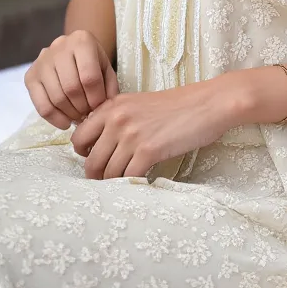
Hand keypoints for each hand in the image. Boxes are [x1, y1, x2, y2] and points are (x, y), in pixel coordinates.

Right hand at [24, 29, 117, 129]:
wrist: (72, 49)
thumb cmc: (92, 60)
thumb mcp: (106, 68)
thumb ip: (109, 87)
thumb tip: (104, 110)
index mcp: (82, 41)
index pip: (89, 76)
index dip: (96, 98)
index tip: (100, 109)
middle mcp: (59, 47)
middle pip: (71, 88)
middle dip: (83, 108)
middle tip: (89, 115)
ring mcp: (42, 61)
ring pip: (56, 97)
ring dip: (70, 114)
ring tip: (79, 118)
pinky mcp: (30, 76)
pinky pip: (40, 104)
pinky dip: (54, 118)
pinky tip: (65, 122)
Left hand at [71, 79, 232, 179]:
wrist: (208, 103)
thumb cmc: (177, 105)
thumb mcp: (139, 104)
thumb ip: (117, 119)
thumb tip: (100, 145)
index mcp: (112, 106)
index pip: (78, 137)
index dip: (84, 154)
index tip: (97, 159)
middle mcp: (117, 119)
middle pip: (90, 160)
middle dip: (97, 175)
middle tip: (109, 178)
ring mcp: (131, 135)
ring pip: (107, 173)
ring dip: (115, 182)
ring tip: (126, 181)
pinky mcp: (148, 150)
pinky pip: (129, 177)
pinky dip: (133, 183)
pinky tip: (143, 179)